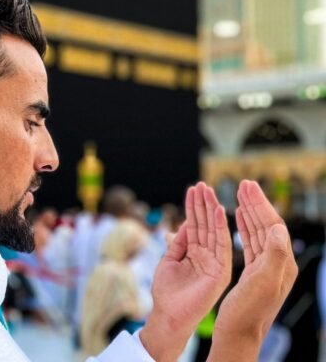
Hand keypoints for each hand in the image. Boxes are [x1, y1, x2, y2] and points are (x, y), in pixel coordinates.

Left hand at [140, 182, 231, 360]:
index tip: (193, 189)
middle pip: (205, 225)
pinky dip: (220, 227)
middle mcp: (207, 255)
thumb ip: (178, 244)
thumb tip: (182, 225)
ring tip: (208, 190)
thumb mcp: (169, 261)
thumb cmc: (167, 291)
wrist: (169, 314)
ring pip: (214, 231)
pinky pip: (222, 245)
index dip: (194, 208)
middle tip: (201, 184)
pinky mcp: (221, 270)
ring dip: (211, 210)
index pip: (195, 225)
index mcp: (194, 252)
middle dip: (203, 204)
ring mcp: (215, 261)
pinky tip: (218, 210)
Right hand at [209, 180, 297, 361]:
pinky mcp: (253, 272)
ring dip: (249, 212)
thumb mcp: (262, 282)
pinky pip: (250, 243)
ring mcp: (265, 267)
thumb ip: (274, 253)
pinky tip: (238, 220)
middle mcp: (276, 263)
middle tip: (244, 184)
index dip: (260, 204)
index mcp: (281, 262)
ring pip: (257, 232)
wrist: (239, 334)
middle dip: (255, 203)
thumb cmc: (248, 312)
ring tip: (240, 195)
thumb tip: (278, 227)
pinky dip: (243, 227)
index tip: (247, 186)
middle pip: (266, 224)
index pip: (272, 224)